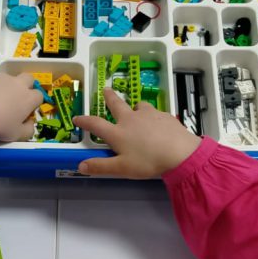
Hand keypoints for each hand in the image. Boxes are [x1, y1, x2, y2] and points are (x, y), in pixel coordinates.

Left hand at [0, 72, 43, 148]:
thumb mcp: (17, 135)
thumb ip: (29, 130)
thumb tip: (30, 123)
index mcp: (28, 98)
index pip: (39, 95)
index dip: (34, 103)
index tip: (27, 110)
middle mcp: (18, 83)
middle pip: (29, 78)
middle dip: (26, 86)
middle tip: (17, 98)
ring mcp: (2, 77)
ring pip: (9, 78)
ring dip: (7, 86)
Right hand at [72, 86, 200, 177]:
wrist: (180, 153)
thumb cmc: (148, 162)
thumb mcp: (122, 168)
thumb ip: (101, 166)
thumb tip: (80, 165)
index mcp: (118, 132)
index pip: (96, 124)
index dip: (84, 121)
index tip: (77, 118)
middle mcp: (131, 119)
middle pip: (117, 105)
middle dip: (109, 97)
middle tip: (105, 89)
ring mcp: (149, 115)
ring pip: (139, 106)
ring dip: (135, 107)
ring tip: (136, 110)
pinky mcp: (165, 116)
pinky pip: (155, 113)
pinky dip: (153, 117)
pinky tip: (157, 125)